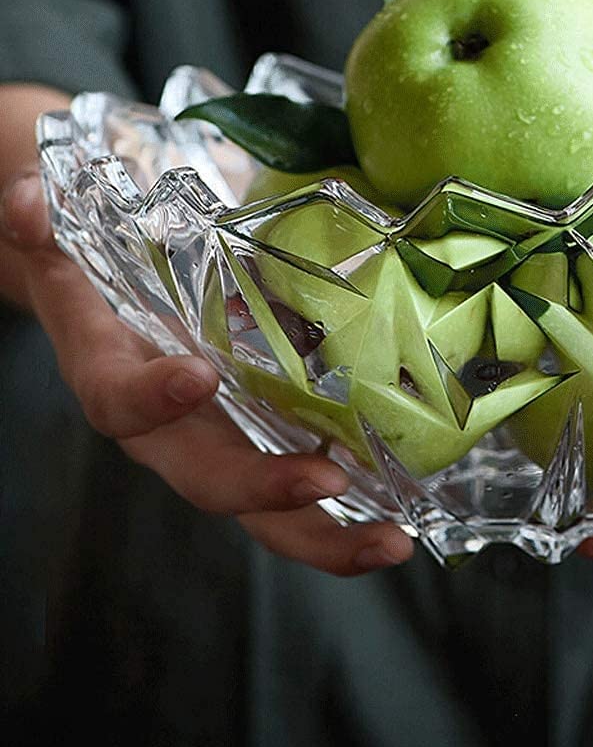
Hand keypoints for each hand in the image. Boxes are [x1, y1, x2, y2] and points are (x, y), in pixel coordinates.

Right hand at [0, 170, 414, 575]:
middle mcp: (163, 420)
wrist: (93, 271)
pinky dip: (344, 509)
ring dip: (322, 531)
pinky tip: (400, 518)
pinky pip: (293, 482)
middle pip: (201, 475)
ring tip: (390, 543)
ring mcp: (212, 432)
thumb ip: (37, 212)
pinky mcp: (255, 430)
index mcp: (111, 366)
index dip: (148, 397)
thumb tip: (21, 202)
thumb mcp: (56, 222)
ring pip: (257, 506)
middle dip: (261, 488)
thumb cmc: (87, 245)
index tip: (195, 377)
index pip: (115, 396)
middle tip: (327, 483)